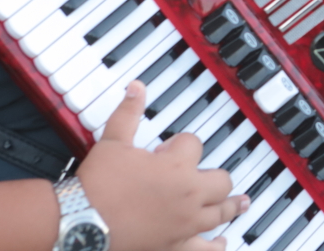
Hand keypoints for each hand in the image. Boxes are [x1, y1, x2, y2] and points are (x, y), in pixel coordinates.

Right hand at [78, 81, 246, 250]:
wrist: (82, 223)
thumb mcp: (112, 142)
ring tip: (241, 202)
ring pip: (222, 212)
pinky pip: (206, 248)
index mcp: (177, 166)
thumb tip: (136, 88)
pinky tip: (221, 241)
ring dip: (232, 205)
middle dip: (214, 175)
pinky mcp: (177, 246)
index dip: (181, 144)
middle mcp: (189, 194)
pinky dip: (216, 244)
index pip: (193, 144)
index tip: (167, 150)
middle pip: (221, 180)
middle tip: (208, 175)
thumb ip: (128, 114)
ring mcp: (186, 222)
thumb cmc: (98, 186)